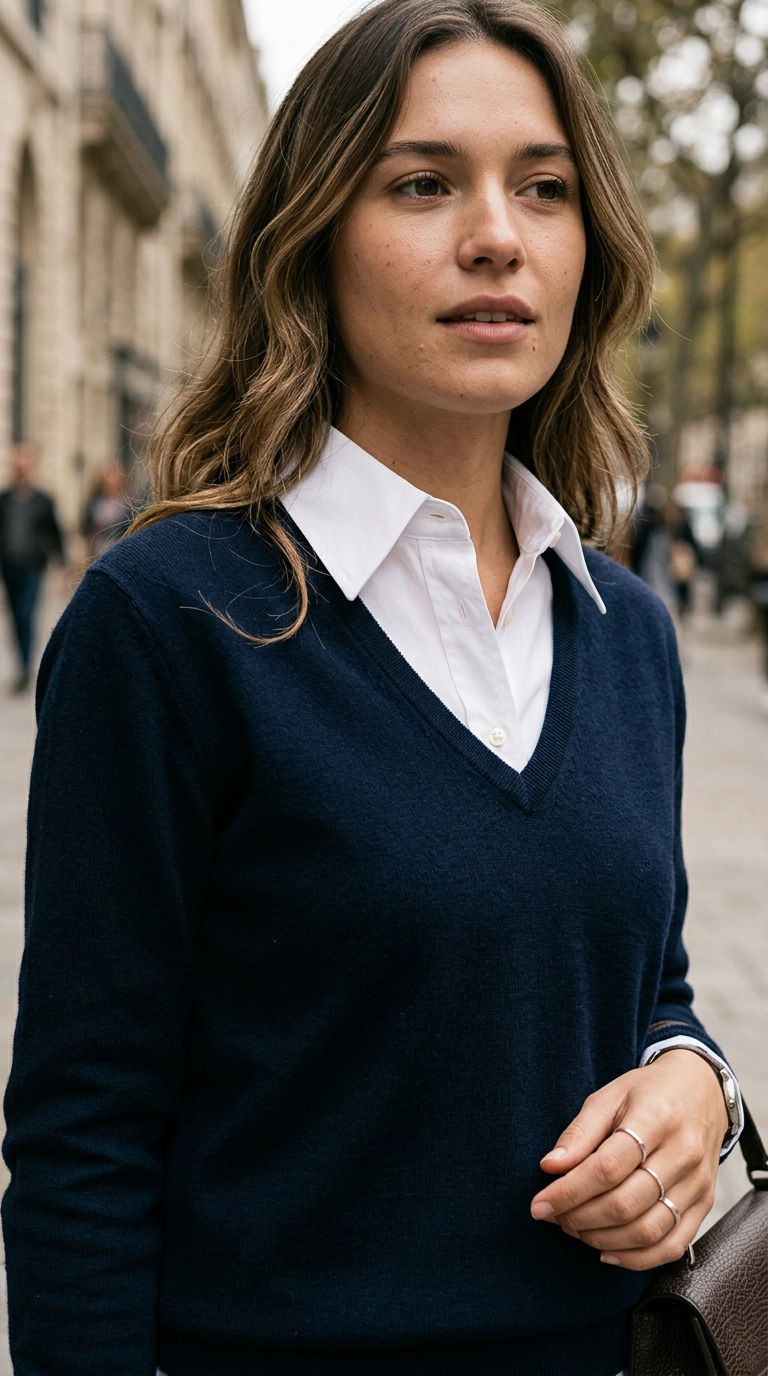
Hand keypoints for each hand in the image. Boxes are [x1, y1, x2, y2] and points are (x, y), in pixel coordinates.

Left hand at [530, 1050, 727, 1270]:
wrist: (703, 1090)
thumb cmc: (650, 1092)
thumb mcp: (610, 1096)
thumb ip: (580, 1132)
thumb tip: (551, 1167)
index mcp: (656, 1119)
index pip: (606, 1168)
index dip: (568, 1192)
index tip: (540, 1205)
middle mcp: (682, 1154)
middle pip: (625, 1204)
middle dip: (580, 1218)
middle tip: (555, 1217)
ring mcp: (697, 1183)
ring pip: (647, 1230)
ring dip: (602, 1239)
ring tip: (575, 1229)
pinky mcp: (705, 1203)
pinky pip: (672, 1245)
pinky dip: (637, 1258)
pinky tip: (608, 1252)